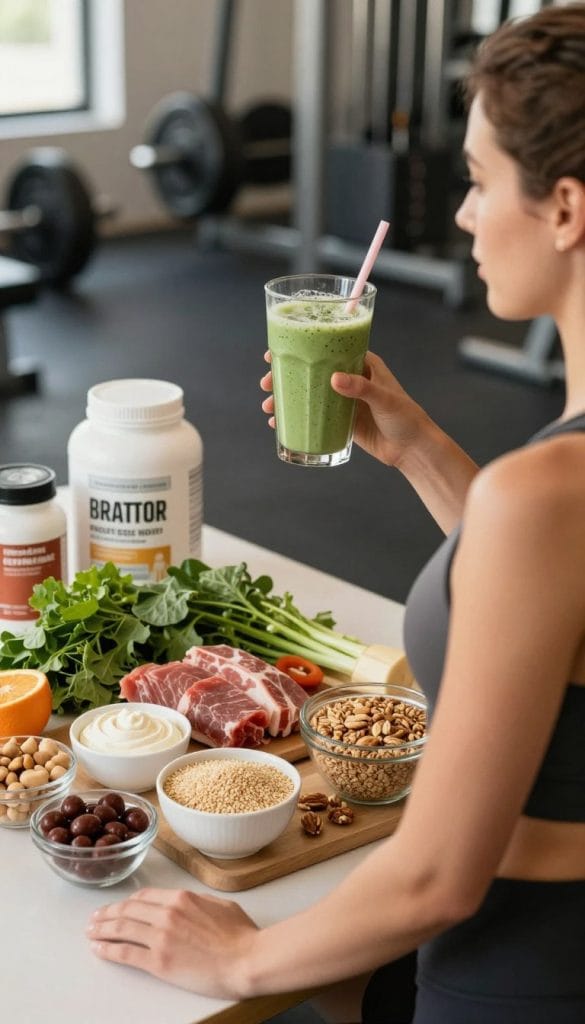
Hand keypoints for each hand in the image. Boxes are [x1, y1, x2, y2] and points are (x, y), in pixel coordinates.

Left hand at [87, 887, 257, 997]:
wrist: (247, 959)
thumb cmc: (241, 935)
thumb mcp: (220, 905)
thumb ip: (198, 902)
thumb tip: (189, 904)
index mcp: (181, 898)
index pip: (145, 896)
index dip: (127, 902)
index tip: (119, 907)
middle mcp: (167, 913)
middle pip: (128, 910)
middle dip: (108, 914)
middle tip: (95, 918)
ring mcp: (161, 937)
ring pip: (122, 929)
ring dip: (102, 930)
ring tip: (91, 932)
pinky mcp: (159, 962)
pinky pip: (126, 954)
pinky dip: (109, 950)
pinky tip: (100, 950)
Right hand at [260, 350, 425, 466]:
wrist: (413, 450)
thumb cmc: (406, 418)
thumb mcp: (384, 399)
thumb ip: (361, 388)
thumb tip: (334, 379)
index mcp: (361, 364)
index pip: (326, 348)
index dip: (300, 348)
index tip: (276, 352)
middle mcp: (349, 378)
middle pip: (311, 371)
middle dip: (285, 376)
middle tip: (266, 383)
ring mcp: (343, 400)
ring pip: (308, 394)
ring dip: (286, 398)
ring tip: (268, 408)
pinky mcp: (340, 421)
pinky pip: (313, 415)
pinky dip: (296, 417)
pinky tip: (279, 423)